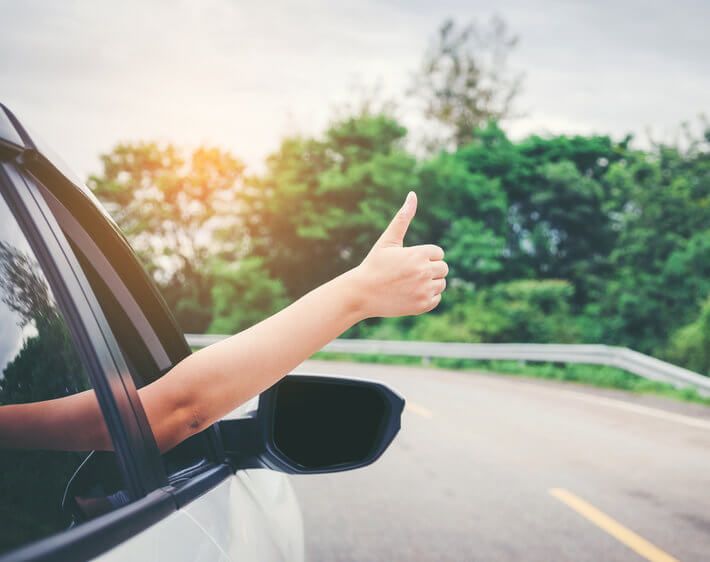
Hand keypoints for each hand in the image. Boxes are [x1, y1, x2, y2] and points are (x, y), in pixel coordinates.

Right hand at [351, 192, 447, 318]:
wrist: (361, 293)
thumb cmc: (374, 264)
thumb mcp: (387, 240)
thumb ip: (403, 217)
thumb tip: (413, 194)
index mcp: (418, 254)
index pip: (438, 253)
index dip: (425, 256)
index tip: (409, 261)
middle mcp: (424, 272)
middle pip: (443, 268)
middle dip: (430, 269)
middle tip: (410, 273)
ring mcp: (423, 290)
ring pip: (441, 284)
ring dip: (430, 283)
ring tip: (409, 283)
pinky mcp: (422, 306)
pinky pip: (436, 299)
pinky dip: (427, 297)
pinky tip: (410, 294)